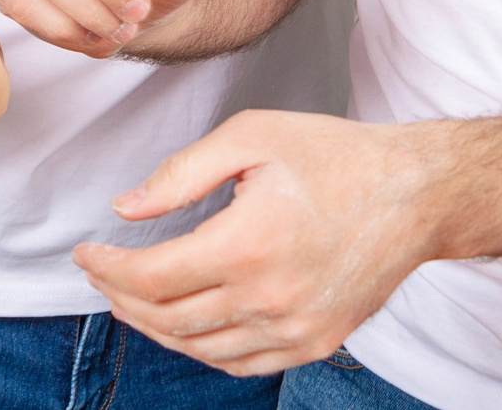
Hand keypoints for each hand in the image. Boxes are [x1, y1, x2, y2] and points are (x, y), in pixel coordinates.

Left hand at [76, 110, 441, 377]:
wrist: (416, 194)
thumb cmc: (335, 157)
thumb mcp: (251, 138)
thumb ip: (181, 175)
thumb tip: (125, 209)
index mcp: (246, 245)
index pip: (152, 277)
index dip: (107, 270)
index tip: (85, 254)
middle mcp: (268, 298)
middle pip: (168, 318)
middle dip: (121, 297)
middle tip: (101, 274)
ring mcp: (294, 329)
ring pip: (200, 348)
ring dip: (153, 327)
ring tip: (129, 299)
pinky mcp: (315, 342)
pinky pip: (241, 364)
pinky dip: (201, 350)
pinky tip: (182, 327)